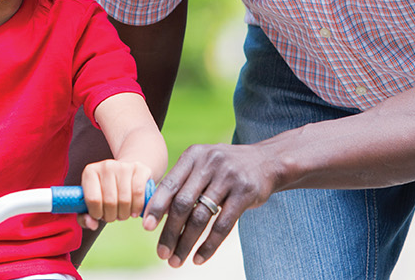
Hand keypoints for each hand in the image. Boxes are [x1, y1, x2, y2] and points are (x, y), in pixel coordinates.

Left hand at [79, 159, 153, 229]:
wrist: (125, 174)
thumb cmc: (105, 191)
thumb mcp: (90, 203)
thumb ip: (85, 217)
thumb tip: (92, 224)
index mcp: (90, 172)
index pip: (93, 199)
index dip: (97, 214)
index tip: (100, 216)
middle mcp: (106, 166)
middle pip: (110, 202)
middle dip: (112, 216)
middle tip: (113, 216)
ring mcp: (124, 166)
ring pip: (125, 200)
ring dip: (124, 214)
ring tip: (123, 213)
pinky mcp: (139, 169)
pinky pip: (138, 193)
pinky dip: (137, 207)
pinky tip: (134, 211)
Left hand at [142, 143, 281, 266]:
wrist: (268, 161)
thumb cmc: (226, 168)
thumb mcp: (203, 164)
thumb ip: (182, 182)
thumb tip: (154, 212)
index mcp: (194, 155)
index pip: (170, 184)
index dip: (156, 207)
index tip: (146, 228)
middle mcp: (210, 163)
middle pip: (183, 203)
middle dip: (170, 232)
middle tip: (161, 253)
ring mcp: (229, 177)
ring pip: (201, 217)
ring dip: (186, 243)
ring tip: (177, 260)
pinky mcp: (245, 193)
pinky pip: (223, 225)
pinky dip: (209, 245)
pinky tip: (199, 258)